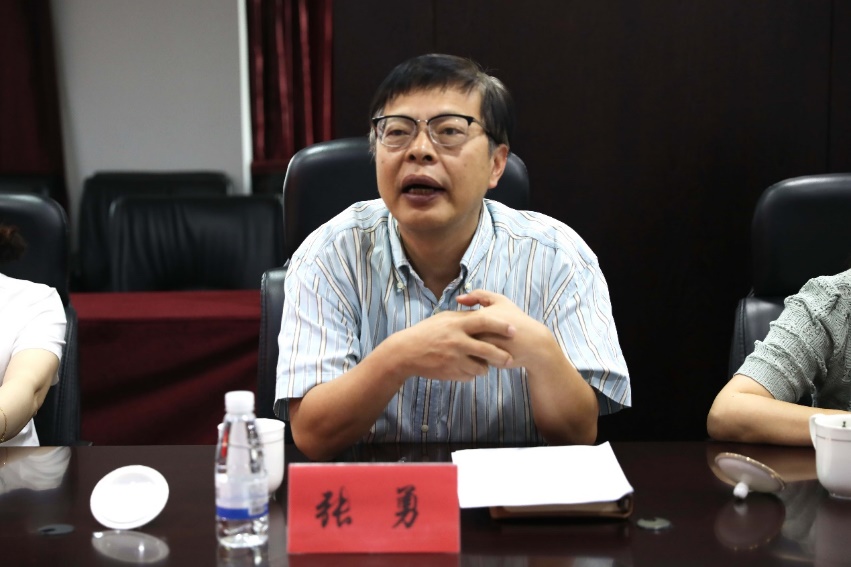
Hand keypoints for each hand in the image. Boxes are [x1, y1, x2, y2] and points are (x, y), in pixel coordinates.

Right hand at [389, 307, 515, 381]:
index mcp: (457, 324)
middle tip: (510, 359)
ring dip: (485, 367)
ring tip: (483, 363)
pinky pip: (469, 376)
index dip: (501, 326)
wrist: (406, 352)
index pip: (484, 322)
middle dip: (502, 356)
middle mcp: (457, 341)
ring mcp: (453, 359)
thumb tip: (483, 315)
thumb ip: (463, 317)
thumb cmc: (427, 332)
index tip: (513, 330)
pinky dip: (471, 373)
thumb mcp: (444, 319)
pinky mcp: (450, 372)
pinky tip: (466, 368)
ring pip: (481, 367)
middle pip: (488, 350)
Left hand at [456, 290, 549, 369]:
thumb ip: (479, 295)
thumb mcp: (500, 301)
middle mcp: (479, 333)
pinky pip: (473, 359)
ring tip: (487, 344)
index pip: (459, 321)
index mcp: (479, 317)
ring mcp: (482, 348)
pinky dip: (476, 357)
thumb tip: (458, 299)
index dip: (466, 324)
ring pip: (465, 348)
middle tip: (484, 335)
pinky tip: (487, 353)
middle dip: (466, 336)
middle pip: (461, 335)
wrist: (534, 343)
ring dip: (469, 347)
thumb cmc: (516, 320)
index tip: (479, 326)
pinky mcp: (487, 361)